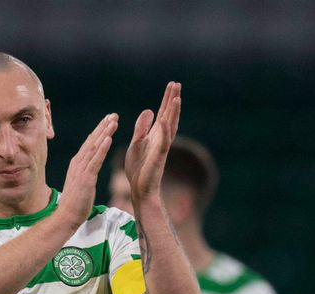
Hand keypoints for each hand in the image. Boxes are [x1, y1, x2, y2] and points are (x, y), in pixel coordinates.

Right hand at [56, 113, 118, 229]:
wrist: (66, 216)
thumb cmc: (75, 203)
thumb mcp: (81, 183)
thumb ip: (85, 173)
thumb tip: (89, 169)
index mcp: (77, 164)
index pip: (89, 144)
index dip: (99, 131)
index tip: (108, 120)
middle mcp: (78, 163)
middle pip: (92, 141)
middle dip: (103, 127)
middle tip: (113, 115)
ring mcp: (81, 170)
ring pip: (95, 147)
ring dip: (104, 132)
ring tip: (113, 121)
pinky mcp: (86, 178)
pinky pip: (95, 160)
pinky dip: (102, 148)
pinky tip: (108, 138)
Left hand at [125, 82, 181, 200]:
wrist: (140, 188)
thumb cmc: (139, 167)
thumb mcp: (137, 142)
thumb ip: (142, 128)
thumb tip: (149, 110)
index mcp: (155, 135)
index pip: (163, 113)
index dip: (167, 99)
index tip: (172, 84)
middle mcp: (161, 139)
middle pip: (169, 116)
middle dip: (173, 100)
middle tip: (177, 84)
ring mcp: (161, 148)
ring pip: (169, 127)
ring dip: (173, 113)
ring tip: (176, 98)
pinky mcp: (158, 157)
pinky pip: (163, 142)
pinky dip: (164, 131)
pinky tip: (164, 119)